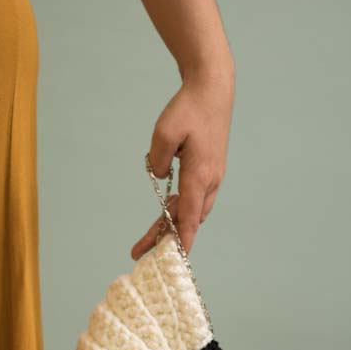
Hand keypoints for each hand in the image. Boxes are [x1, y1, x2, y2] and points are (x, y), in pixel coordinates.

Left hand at [131, 63, 234, 259]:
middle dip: (165, 238)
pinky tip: (165, 214)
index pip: (190, 216)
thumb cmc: (189, 109)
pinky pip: (193, 199)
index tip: (175, 259)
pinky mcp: (208, 173)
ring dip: (171, 225)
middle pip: (188, 219)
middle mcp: (209, 181)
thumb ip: (158, 160)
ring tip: (146, 240)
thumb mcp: (165, 131)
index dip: (182, 240)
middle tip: (138, 251)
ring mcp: (211, 178)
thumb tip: (160, 178)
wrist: (212, 90)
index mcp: (200, 175)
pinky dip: (179, 211)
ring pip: (191, 211)